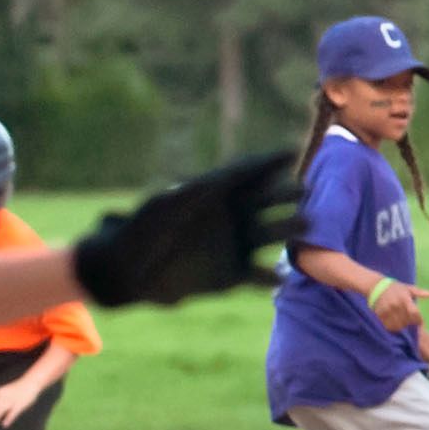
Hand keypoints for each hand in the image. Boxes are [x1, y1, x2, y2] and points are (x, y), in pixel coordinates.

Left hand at [0, 379, 43, 429]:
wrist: (30, 383)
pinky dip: (8, 419)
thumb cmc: (17, 388)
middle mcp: (4, 396)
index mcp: (0, 391)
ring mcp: (12, 401)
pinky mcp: (19, 405)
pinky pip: (13, 413)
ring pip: (1, 410)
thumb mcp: (6, 391)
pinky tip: (4, 425)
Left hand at [71, 150, 302, 308]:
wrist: (125, 272)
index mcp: (217, 193)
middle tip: (300, 191)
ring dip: (289, 231)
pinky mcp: (233, 276)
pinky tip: (278, 278)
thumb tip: (218, 180)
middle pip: (270, 200)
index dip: (270, 160)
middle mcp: (233, 216)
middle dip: (286, 194)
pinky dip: (270, 278)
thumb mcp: (164, 206)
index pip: (249, 172)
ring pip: (273, 235)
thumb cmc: (139, 231)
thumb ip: (191, 193)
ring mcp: (236, 246)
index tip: (291, 151)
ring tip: (303, 227)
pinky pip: (260, 277)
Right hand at [371, 281, 428, 331]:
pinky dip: (392, 327)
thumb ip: (419, 292)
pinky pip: (388, 326)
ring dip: (401, 326)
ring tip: (402, 323)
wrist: (376, 286)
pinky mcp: (380, 314)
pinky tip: (394, 323)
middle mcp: (396, 305)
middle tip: (410, 321)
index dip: (419, 320)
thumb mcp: (407, 288)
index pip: (415, 314)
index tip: (419, 322)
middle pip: (407, 321)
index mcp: (405, 299)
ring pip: (398, 325)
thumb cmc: (395, 287)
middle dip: (410, 323)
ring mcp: (388, 310)